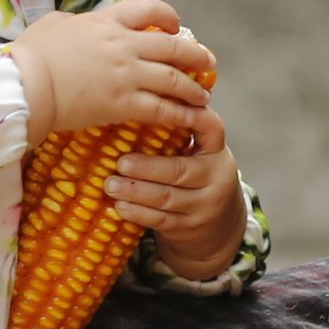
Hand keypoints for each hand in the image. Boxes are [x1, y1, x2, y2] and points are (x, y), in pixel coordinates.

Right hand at [10, 0, 212, 140]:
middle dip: (195, 55)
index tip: (176, 27)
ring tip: (203, 97)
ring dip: (193, 88)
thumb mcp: (50, 26)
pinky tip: (191, 119)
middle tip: (207, 63)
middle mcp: (124, 45)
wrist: (24, 85)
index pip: (148, 9)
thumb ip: (69, 22)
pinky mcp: (123, 104)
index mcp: (106, 22)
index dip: (168, 16)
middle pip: (172, 46)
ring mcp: (126, 74)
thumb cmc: (29, 56)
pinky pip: (161, 109)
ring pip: (173, 78)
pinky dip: (181, 114)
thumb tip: (71, 24)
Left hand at [104, 99, 245, 276]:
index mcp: (217, 152)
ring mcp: (204, 206)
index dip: (195, 117)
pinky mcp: (189, 228)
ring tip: (111, 185)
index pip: (212, 128)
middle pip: (180, 170)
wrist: (217, 228)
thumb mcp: (199, 156)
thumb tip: (138, 101)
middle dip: (148, 167)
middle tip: (121, 162)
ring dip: (136, 191)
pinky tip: (120, 206)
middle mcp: (216, 178)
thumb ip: (181, 135)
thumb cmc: (195, 179)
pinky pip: (161, 221)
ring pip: (168, 197)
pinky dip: (138, 213)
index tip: (168, 106)